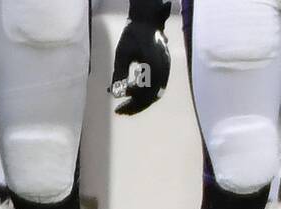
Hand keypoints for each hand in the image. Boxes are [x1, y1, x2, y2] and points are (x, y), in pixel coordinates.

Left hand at [111, 0, 171, 115]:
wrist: (148, 24)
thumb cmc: (133, 36)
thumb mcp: (122, 54)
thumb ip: (119, 74)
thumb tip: (114, 94)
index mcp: (153, 69)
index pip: (143, 92)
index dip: (130, 100)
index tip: (116, 103)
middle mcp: (163, 73)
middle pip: (150, 97)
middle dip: (135, 106)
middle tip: (119, 112)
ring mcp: (166, 74)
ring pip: (154, 95)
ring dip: (140, 102)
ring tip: (125, 106)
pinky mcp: (165, 73)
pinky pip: (156, 88)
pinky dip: (145, 94)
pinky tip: (133, 94)